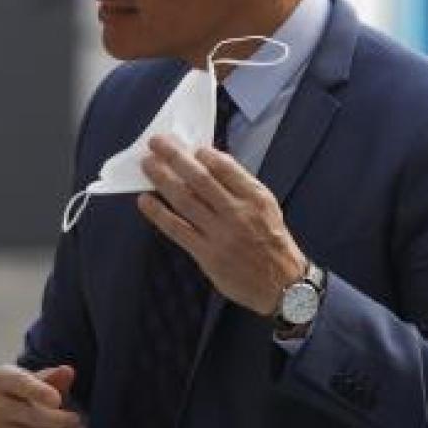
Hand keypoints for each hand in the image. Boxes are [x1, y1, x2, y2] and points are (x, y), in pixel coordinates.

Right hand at [0, 364, 89, 427]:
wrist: (9, 417)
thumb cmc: (29, 393)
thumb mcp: (42, 380)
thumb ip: (55, 377)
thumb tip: (67, 372)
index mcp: (0, 378)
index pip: (19, 383)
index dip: (38, 392)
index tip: (58, 400)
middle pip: (31, 416)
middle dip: (61, 421)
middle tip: (79, 422)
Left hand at [138, 135, 305, 316]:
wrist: (281, 285)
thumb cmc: (272, 243)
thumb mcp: (268, 208)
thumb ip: (241, 188)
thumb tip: (210, 165)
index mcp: (256, 199)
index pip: (226, 168)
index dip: (204, 154)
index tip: (190, 147)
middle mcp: (238, 213)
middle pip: (200, 179)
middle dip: (176, 158)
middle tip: (157, 143)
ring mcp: (220, 235)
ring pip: (185, 201)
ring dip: (163, 180)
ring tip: (147, 165)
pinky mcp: (207, 255)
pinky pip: (178, 229)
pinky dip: (159, 214)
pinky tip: (145, 201)